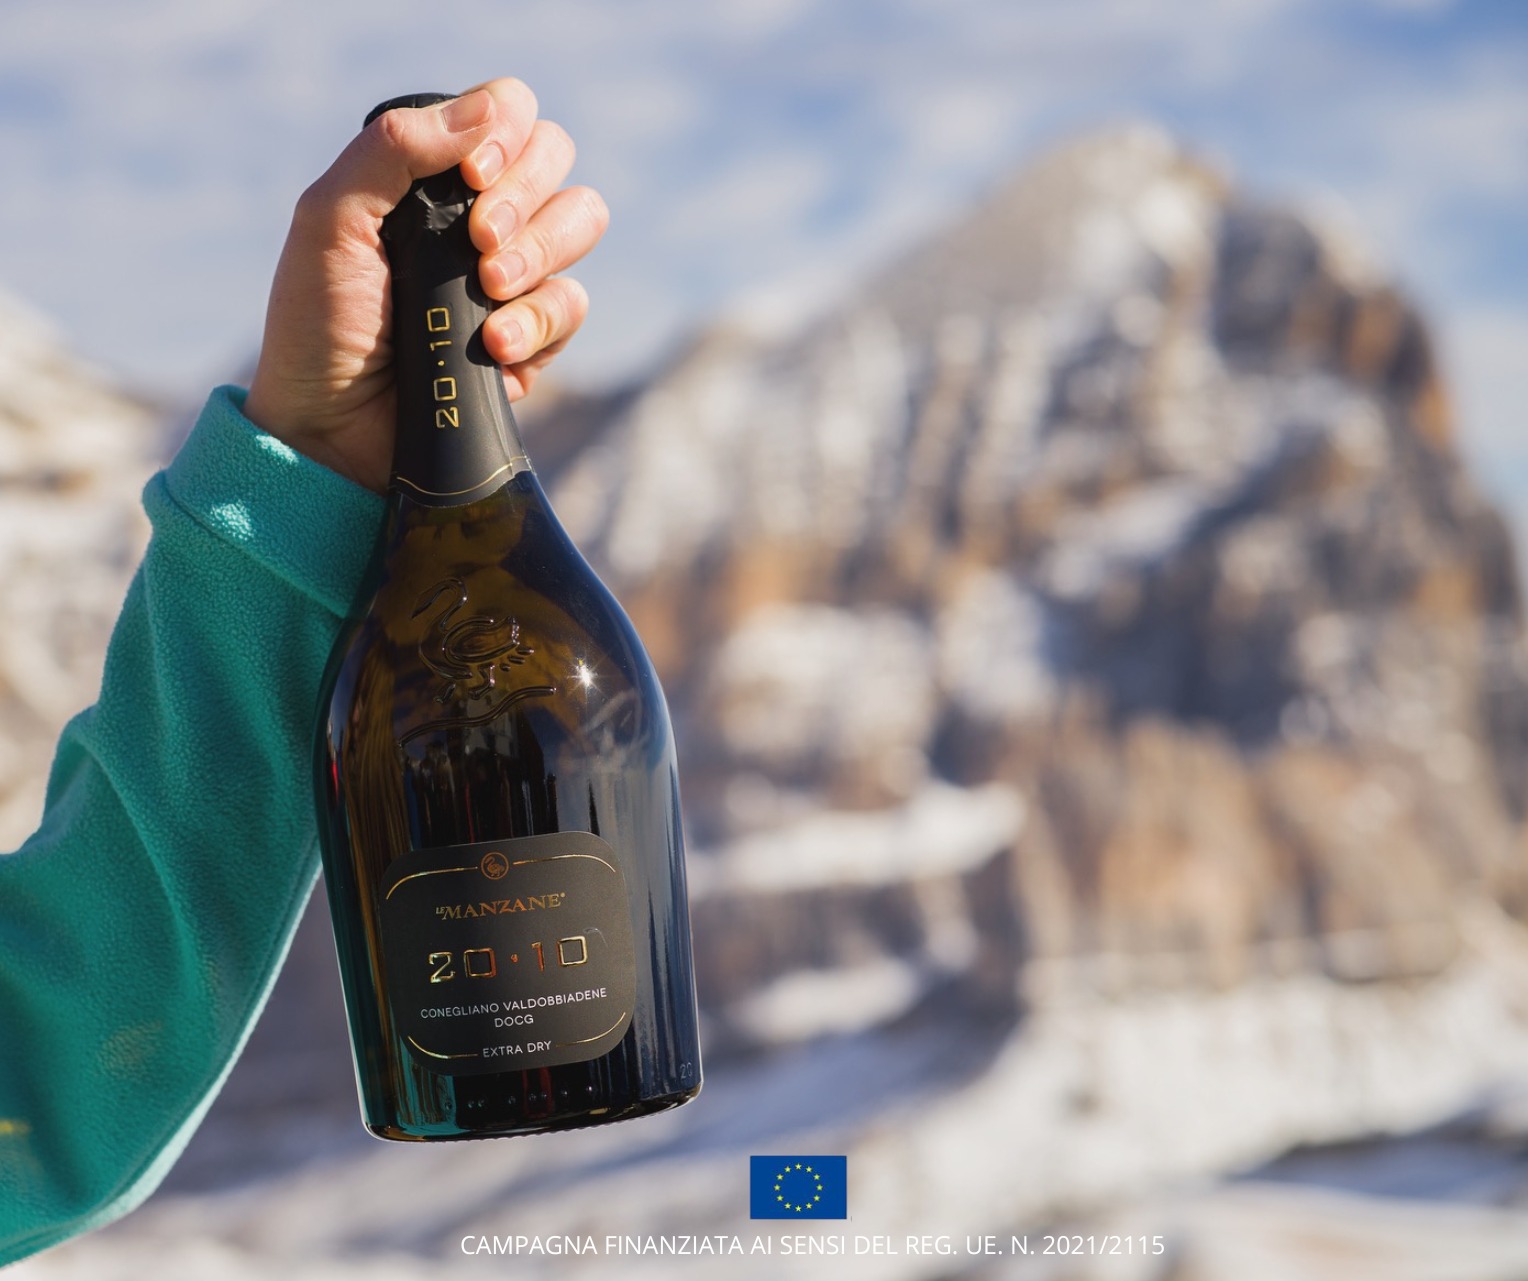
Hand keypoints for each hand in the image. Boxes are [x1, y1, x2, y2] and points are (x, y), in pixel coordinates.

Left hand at [243, 80, 607, 491]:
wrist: (335, 433)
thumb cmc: (318, 326)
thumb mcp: (329, 221)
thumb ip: (393, 148)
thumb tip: (489, 109)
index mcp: (432, 177)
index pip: (509, 114)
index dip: (507, 135)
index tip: (470, 177)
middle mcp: (481, 217)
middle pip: (558, 161)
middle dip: (524, 196)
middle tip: (477, 240)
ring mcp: (513, 277)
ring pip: (581, 222)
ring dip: (539, 251)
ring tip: (488, 286)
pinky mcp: (534, 339)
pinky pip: (573, 304)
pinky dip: (536, 321)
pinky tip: (493, 345)